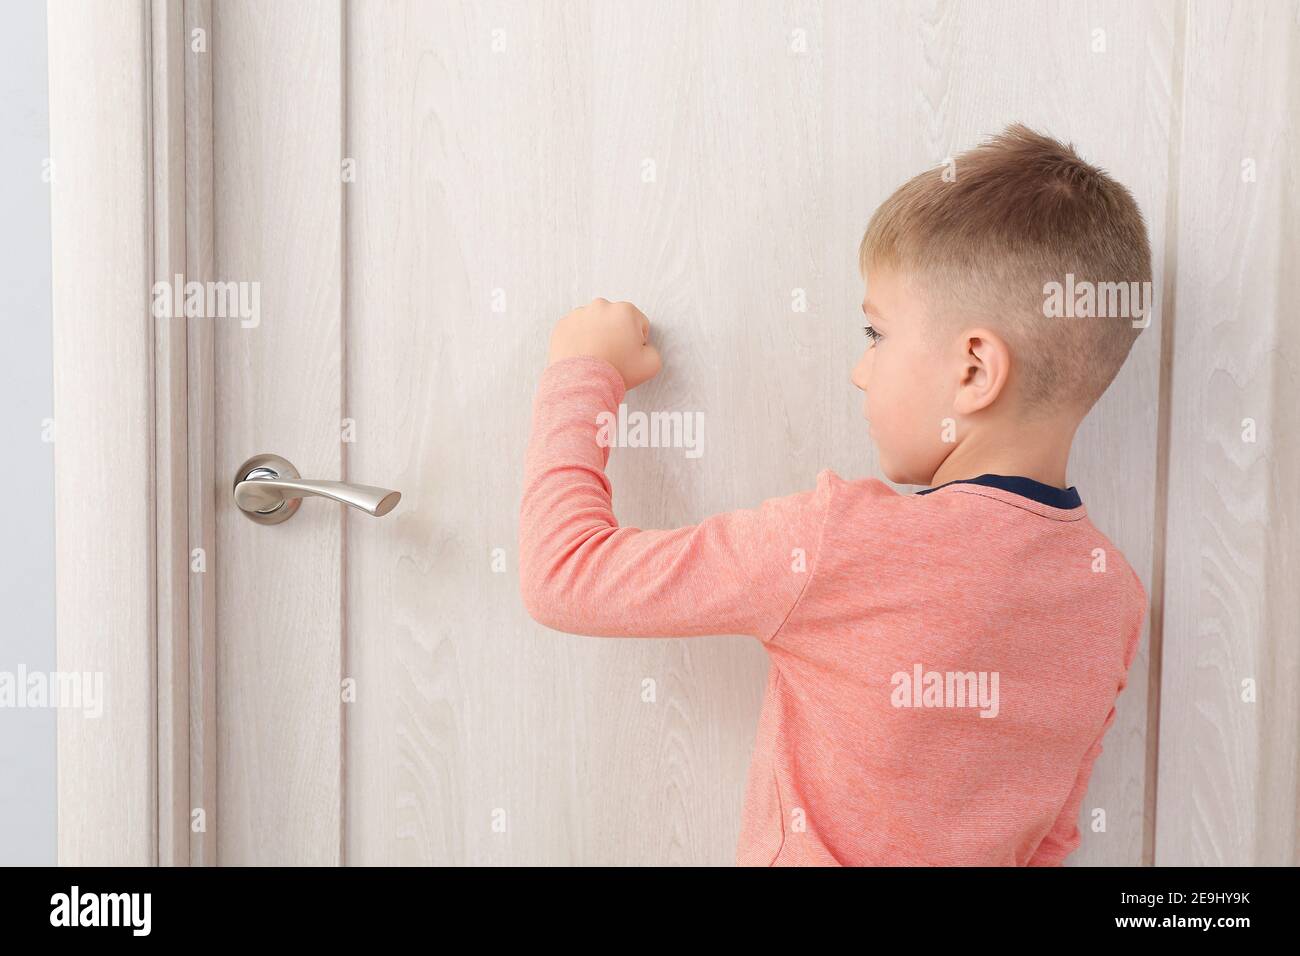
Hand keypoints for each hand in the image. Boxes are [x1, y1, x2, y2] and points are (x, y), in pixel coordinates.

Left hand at [547, 297, 661, 388]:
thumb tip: (644, 348)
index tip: (630, 355)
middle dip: (616, 334)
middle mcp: (601, 306)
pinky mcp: (562, 325)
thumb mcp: (652, 364)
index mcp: (626, 310)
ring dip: (597, 335)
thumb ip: (654, 350)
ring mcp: (579, 314)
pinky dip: (579, 340)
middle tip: (613, 356)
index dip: (638, 342)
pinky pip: (575, 330)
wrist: (582, 382)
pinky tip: (583, 356)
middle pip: (616, 321)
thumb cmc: (617, 371)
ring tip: (596, 357)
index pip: (639, 324)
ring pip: (594, 324)